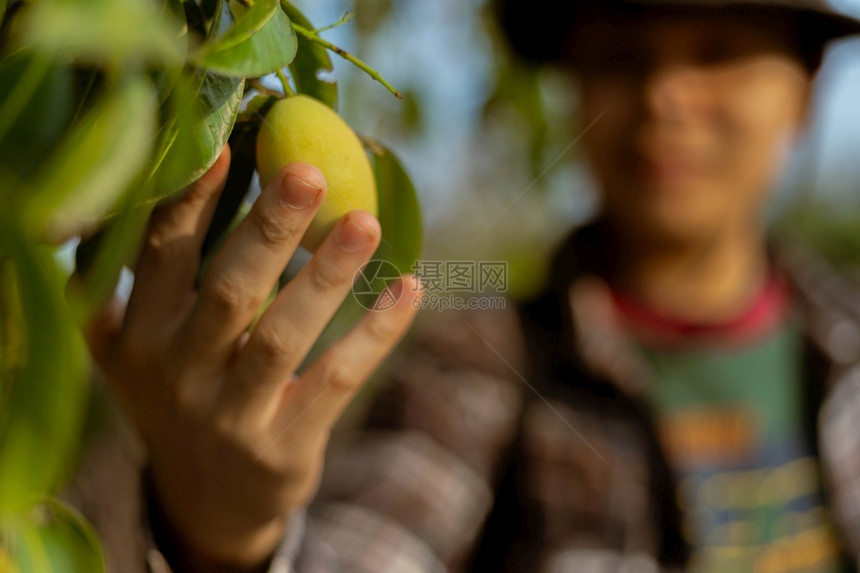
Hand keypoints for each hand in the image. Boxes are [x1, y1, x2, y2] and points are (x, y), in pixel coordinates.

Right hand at [86, 146, 421, 570]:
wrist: (205, 502)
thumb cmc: (184, 397)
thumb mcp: (142, 352)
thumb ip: (142, 290)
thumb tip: (147, 195)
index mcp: (140, 335)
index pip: (161, 254)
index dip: (193, 199)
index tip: (232, 143)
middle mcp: (176, 374)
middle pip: (227, 289)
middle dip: (268, 228)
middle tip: (311, 172)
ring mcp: (229, 415)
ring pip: (282, 336)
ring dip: (327, 275)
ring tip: (368, 222)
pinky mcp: (282, 447)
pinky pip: (335, 381)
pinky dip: (374, 335)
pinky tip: (409, 289)